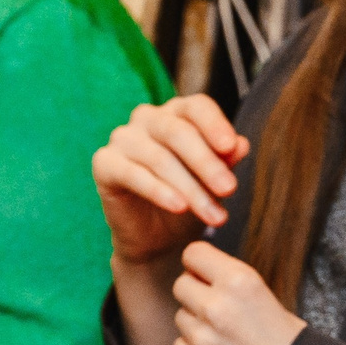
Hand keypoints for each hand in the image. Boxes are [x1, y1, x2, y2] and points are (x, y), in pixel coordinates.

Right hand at [92, 96, 248, 266]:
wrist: (157, 237)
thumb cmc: (189, 199)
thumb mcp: (213, 182)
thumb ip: (225, 160)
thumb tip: (241, 144)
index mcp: (177, 113)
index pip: (197, 107)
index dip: (215, 124)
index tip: (231, 148)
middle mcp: (147, 118)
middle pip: (178, 132)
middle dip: (207, 163)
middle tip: (229, 189)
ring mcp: (123, 139)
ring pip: (159, 158)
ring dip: (190, 188)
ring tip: (214, 215)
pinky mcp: (104, 164)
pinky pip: (132, 174)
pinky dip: (159, 191)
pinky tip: (179, 206)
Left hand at [170, 240, 304, 344]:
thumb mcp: (267, 298)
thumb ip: (231, 285)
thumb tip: (198, 274)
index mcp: (240, 281)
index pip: (193, 253)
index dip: (200, 264)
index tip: (205, 273)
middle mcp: (216, 306)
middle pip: (181, 285)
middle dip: (196, 294)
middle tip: (218, 310)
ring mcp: (201, 339)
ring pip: (180, 317)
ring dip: (196, 325)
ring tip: (226, 339)